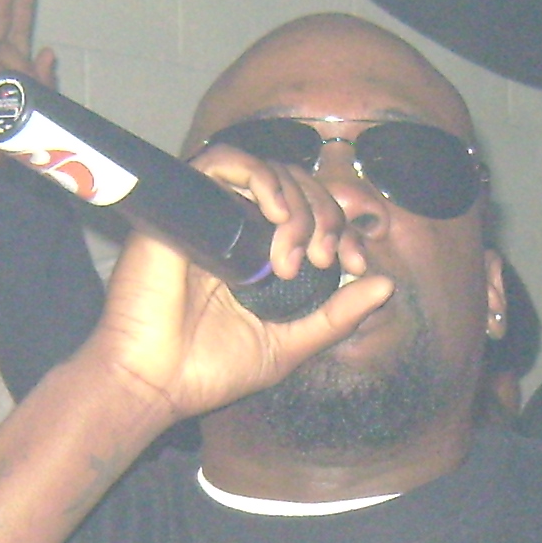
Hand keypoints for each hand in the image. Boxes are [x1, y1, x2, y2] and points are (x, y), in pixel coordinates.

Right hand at [72, 141, 390, 426]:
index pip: (313, 213)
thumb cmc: (210, 369)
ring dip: (298, 204)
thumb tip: (386, 285)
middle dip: (326, 217)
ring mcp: (211, 214)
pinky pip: (224, 161)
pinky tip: (275, 214)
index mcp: (260, 254)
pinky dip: (260, 177)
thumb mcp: (290, 344)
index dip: (342, 229)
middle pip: (297, 185)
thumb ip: (336, 316)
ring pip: (268, 169)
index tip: (355, 265)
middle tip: (323, 260)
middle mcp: (237, 227)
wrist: (155, 381)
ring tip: (298, 254)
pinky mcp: (184, 206)